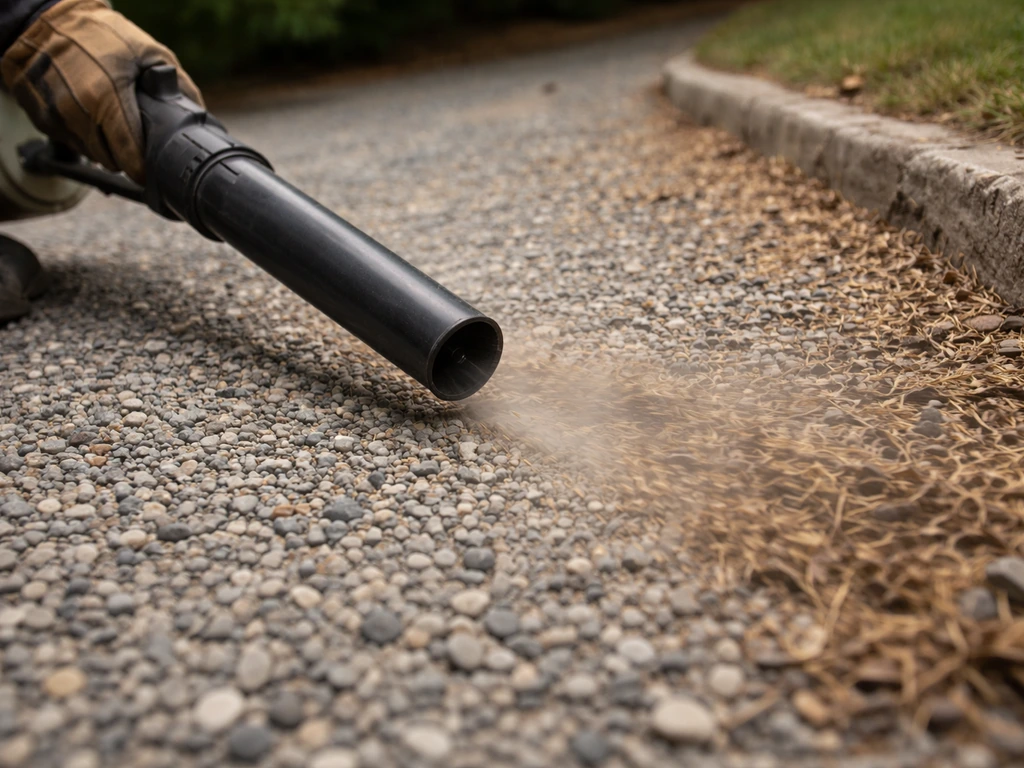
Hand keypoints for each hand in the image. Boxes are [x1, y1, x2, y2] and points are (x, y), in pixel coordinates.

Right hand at [2, 0, 202, 183]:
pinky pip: (71, 142)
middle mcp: (79, 112)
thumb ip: (177, 82)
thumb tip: (198, 112)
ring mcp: (57, 117)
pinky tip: (89, 116)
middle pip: (111, 161)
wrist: (42, 21)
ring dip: (105, 148)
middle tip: (134, 142)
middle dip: (126, 157)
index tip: (150, 169)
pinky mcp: (42, 119)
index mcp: (107, 97)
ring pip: (91, 154)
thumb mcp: (146, 50)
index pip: (129, 155)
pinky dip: (84, 136)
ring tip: (112, 124)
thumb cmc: (97, 33)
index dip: (143, 167)